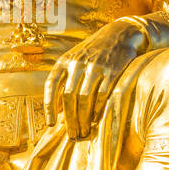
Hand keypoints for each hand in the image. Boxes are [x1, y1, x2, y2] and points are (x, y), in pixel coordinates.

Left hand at [44, 18, 151, 139]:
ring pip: (85, 98)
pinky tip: (97, 120)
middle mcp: (78, 63)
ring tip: (84, 132)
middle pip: (69, 97)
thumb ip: (65, 82)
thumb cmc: (92, 53)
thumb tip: (57, 112)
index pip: (51, 86)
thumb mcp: (74, 61)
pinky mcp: (113, 70)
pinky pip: (103, 95)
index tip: (51, 125)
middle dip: (70, 119)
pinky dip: (99, 110)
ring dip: (83, 119)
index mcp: (64, 61)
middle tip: (73, 135)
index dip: (49, 107)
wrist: (119, 34)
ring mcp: (95, 66)